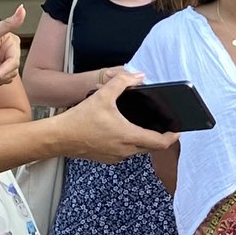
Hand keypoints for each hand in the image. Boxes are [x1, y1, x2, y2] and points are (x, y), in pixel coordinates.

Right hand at [53, 70, 170, 162]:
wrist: (58, 138)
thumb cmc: (79, 119)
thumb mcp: (102, 96)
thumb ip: (122, 82)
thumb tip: (139, 76)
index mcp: (129, 136)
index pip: (161, 143)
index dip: (172, 137)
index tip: (177, 129)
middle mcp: (125, 151)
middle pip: (151, 147)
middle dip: (159, 137)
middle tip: (162, 125)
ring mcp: (116, 157)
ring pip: (138, 150)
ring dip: (143, 139)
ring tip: (142, 125)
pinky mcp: (107, 158)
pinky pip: (125, 152)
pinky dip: (129, 143)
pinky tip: (122, 131)